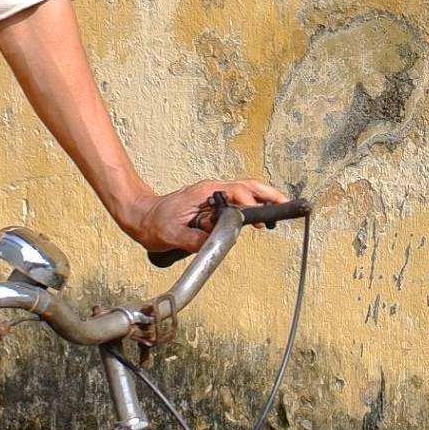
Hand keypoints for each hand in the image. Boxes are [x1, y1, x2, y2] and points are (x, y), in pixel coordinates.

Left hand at [118, 177, 290, 256]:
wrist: (141, 216)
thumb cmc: (154, 222)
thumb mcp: (171, 234)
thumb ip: (193, 238)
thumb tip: (213, 242)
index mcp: (205, 193)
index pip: (236, 193)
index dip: (252, 203)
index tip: (264, 214)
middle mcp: (211, 190)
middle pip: (247, 186)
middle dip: (268, 194)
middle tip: (287, 204)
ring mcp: (213, 195)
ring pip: (245, 190)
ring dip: (263, 197)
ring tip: (280, 208)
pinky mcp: (212, 202)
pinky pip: (237, 199)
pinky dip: (253, 203)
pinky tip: (259, 214)